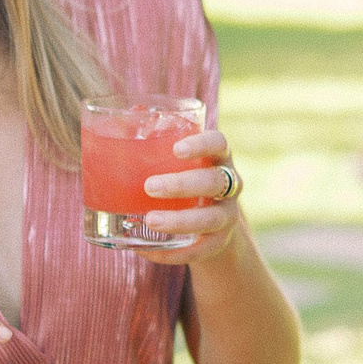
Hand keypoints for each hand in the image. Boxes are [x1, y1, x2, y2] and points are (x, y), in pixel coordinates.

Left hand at [137, 128, 246, 266]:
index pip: (219, 143)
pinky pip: (199, 250)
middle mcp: (229, 185)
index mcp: (217, 158)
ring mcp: (227, 215)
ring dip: (180, 220)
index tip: (177, 150)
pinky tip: (145, 250)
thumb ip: (156, 139)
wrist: (209, 225)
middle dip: (183, 184)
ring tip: (149, 221)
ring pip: (211, 218)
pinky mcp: (218, 243)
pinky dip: (172, 253)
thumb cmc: (183, 180)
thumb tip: (133, 111)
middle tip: (150, 186)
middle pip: (215, 182)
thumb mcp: (174, 161)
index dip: (202, 144)